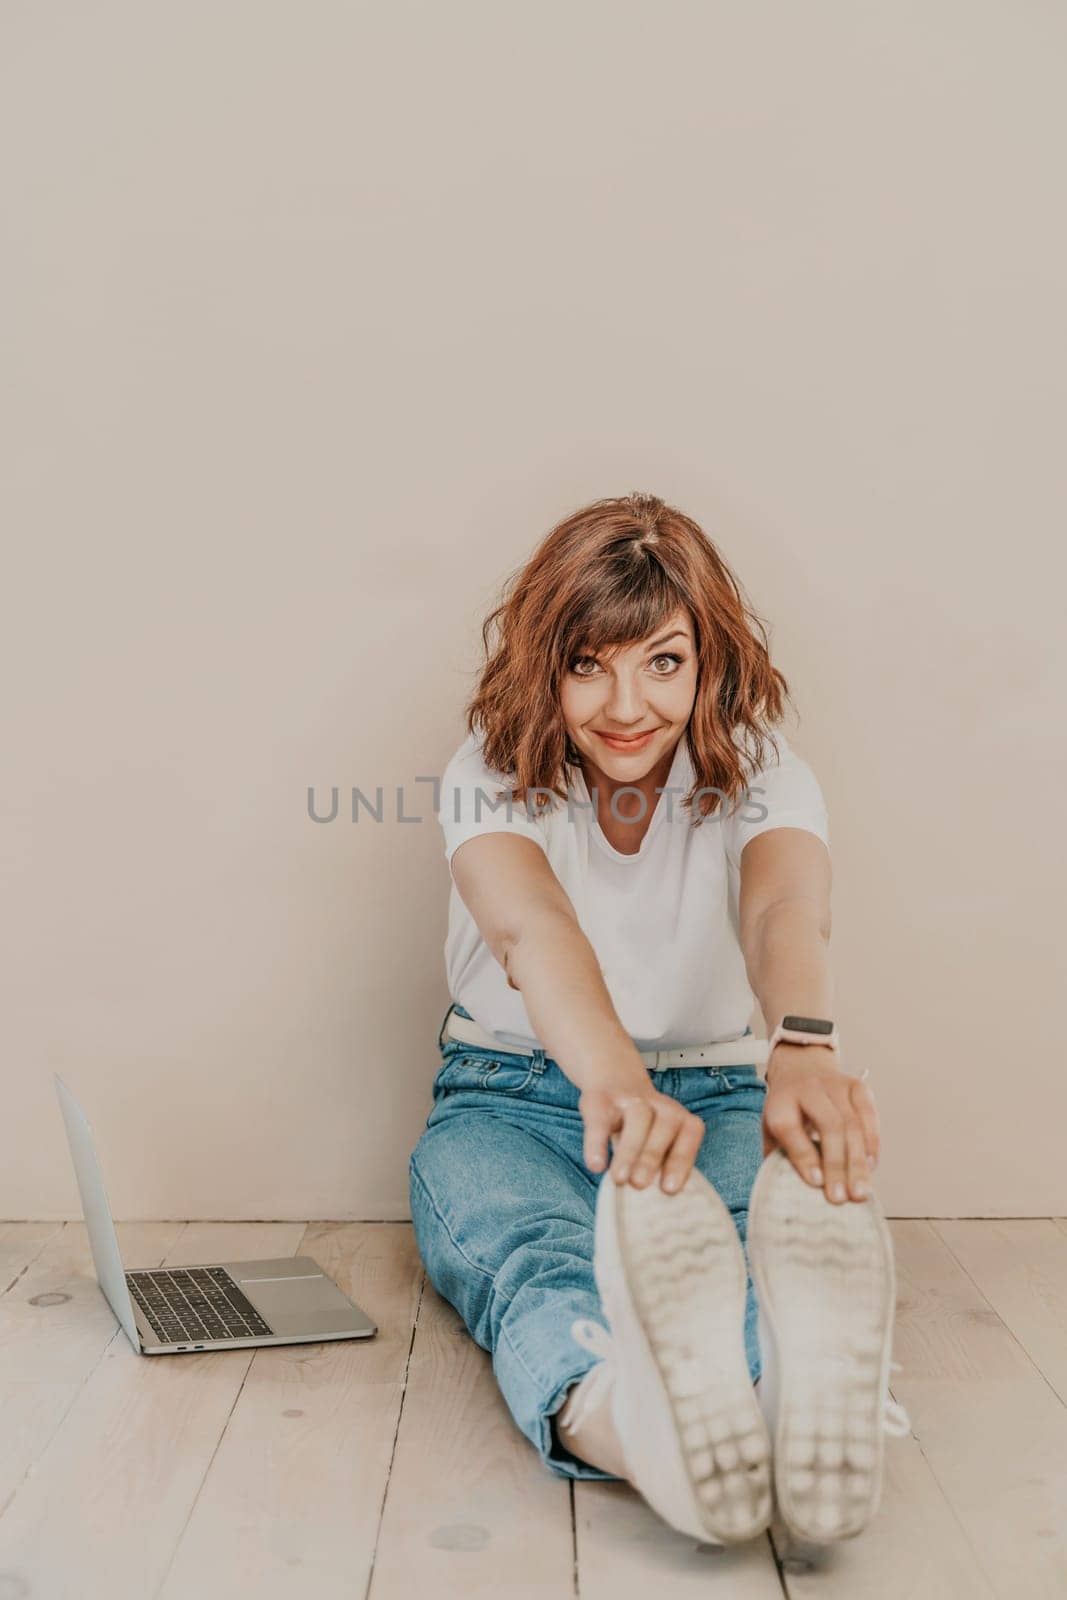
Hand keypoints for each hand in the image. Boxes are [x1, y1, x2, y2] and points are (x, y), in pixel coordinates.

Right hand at [580, 1075, 705, 1193]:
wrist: (612, 1076)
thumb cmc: (641, 1125)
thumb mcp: (656, 1136)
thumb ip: (660, 1163)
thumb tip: (657, 1203)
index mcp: (678, 1115)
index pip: (690, 1132)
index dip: (681, 1160)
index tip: (670, 1189)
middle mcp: (658, 1104)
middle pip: (664, 1126)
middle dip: (652, 1157)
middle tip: (639, 1186)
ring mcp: (629, 1098)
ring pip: (637, 1120)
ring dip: (629, 1151)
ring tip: (619, 1179)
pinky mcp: (600, 1098)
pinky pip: (599, 1120)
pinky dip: (597, 1143)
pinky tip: (595, 1165)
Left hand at [762, 1044, 878, 1203]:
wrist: (801, 1070)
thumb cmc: (787, 1111)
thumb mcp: (771, 1130)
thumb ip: (777, 1157)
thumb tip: (790, 1193)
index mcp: (780, 1102)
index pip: (790, 1128)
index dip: (803, 1156)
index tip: (816, 1183)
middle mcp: (808, 1088)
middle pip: (828, 1126)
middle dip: (836, 1165)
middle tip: (841, 1197)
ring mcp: (835, 1084)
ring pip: (852, 1124)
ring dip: (858, 1162)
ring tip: (860, 1192)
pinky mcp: (858, 1086)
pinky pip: (870, 1116)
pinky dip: (872, 1144)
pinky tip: (871, 1167)